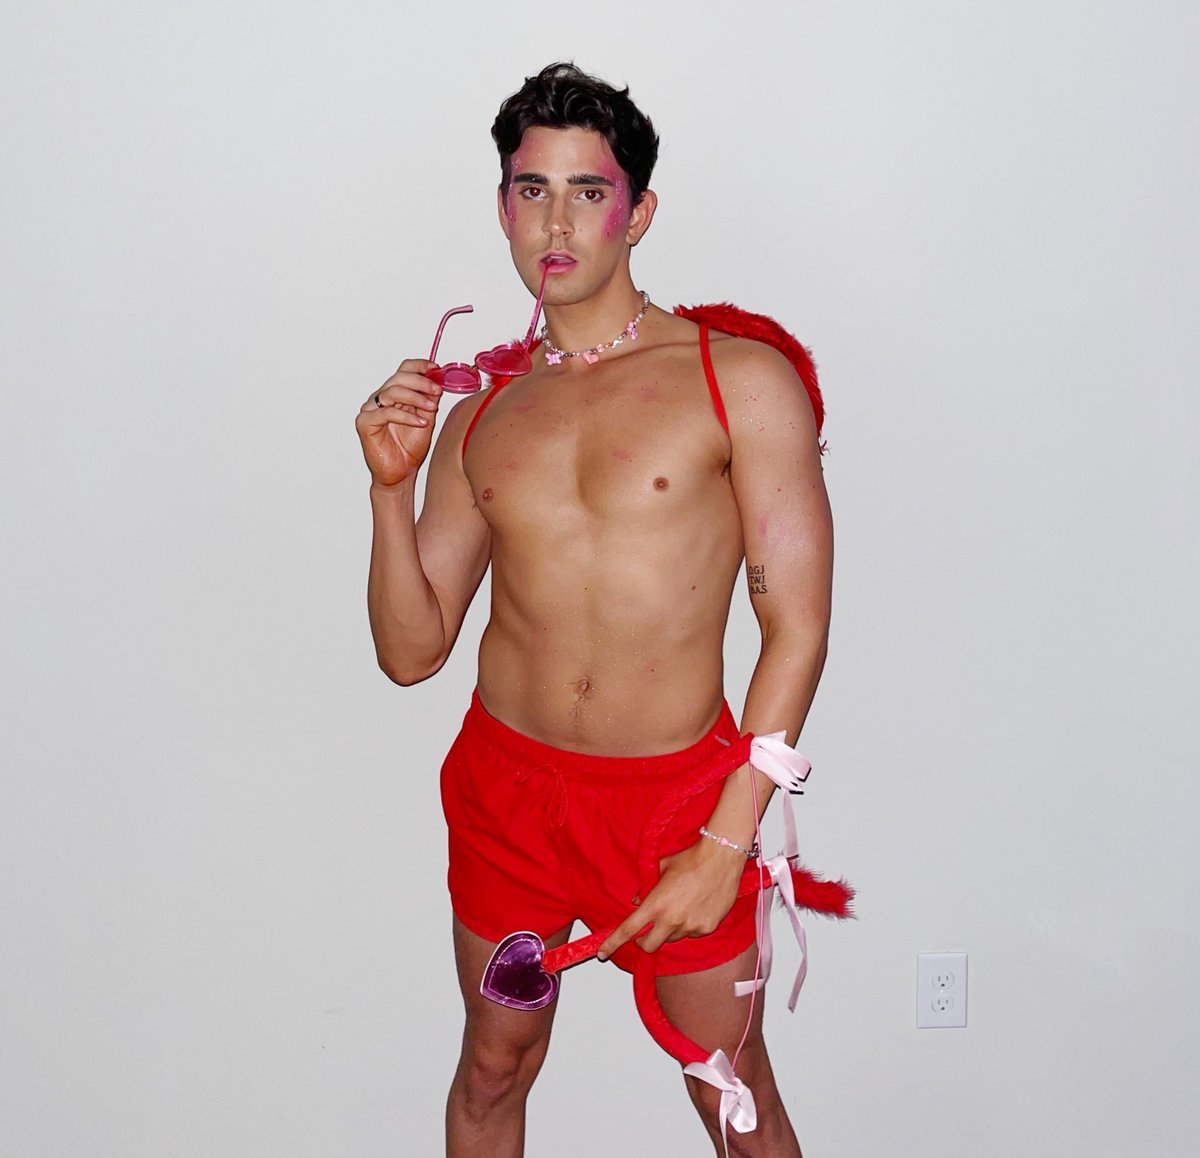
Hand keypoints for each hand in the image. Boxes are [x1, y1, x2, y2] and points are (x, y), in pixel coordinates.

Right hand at [356, 359, 442, 486]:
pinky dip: (407, 416)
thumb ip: (428, 401)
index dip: (419, 366)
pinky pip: (386, 413)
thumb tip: (437, 381)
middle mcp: (379, 399)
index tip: (435, 369)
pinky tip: (421, 423)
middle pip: (398, 378)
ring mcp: (370, 410)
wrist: (400, 473)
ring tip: (432, 407)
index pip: (403, 370)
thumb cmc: (409, 449)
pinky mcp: (365, 423)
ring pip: (392, 392)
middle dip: (420, 382)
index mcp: (393, 395)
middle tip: (437, 390)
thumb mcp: (426, 420)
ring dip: (416, 398)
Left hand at [596, 838, 746, 958]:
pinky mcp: (706, 928)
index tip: (602, 952)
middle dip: (644, 941)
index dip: (612, 943)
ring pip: (672, 938)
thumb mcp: (661, 868)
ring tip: (679, 907)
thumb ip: (645, 887)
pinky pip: (691, 934)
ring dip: (669, 930)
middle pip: (649, 945)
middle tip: (646, 930)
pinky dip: (688, 925)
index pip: (628, 929)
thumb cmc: (691, 859)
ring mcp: (690, 926)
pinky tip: (695, 907)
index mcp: (656, 903)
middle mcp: (672, 919)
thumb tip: (637, 901)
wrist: (722, 858)